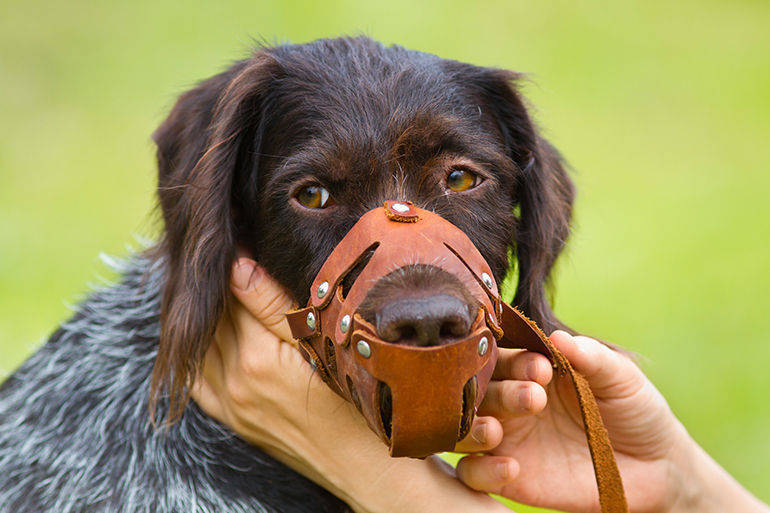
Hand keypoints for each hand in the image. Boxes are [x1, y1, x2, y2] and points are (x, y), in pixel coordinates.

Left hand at [190, 257, 530, 512]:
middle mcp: (232, 382)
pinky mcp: (230, 417)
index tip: (236, 228)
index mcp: (256, 359)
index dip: (231, 256)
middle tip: (220, 243)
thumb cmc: (356, 403)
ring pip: (195, 344)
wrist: (361, 465)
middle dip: (211, 280)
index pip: (229, 292)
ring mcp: (227, 403)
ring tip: (211, 279)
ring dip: (199, 311)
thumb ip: (273, 304)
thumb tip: (237, 262)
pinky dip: (194, 348)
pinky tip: (205, 327)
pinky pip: (194, 378)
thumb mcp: (322, 346)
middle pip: (208, 316)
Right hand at [455, 331, 769, 512]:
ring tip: (497, 432)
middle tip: (533, 397)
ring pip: (464, 428)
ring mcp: (506, 438)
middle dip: (500, 392)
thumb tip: (558, 336)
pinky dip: (481, 469)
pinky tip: (512, 469)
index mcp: (530, 370)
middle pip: (478, 391)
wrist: (655, 465)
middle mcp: (509, 400)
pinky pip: (472, 473)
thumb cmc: (634, 409)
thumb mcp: (621, 378)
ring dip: (473, 428)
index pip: (502, 357)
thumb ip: (592, 357)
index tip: (543, 366)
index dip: (515, 360)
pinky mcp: (508, 477)